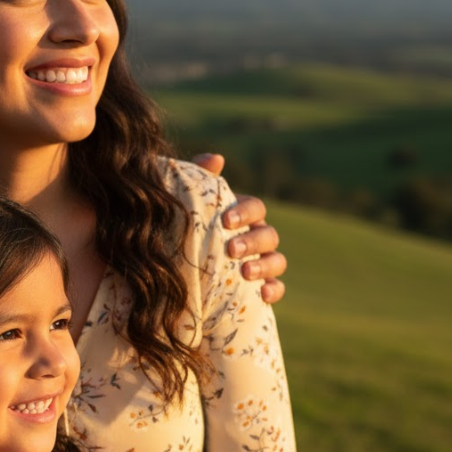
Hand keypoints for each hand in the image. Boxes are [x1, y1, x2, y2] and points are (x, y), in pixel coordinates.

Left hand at [191, 153, 287, 303]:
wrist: (173, 264)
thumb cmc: (182, 225)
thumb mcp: (185, 200)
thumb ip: (199, 176)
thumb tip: (216, 158)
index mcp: (241, 214)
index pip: (255, 207)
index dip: (245, 212)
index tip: (226, 221)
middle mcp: (255, 236)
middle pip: (269, 234)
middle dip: (253, 241)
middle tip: (232, 249)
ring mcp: (261, 262)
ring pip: (277, 260)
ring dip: (265, 265)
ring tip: (246, 273)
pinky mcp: (260, 286)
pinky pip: (277, 288)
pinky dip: (274, 289)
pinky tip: (263, 294)